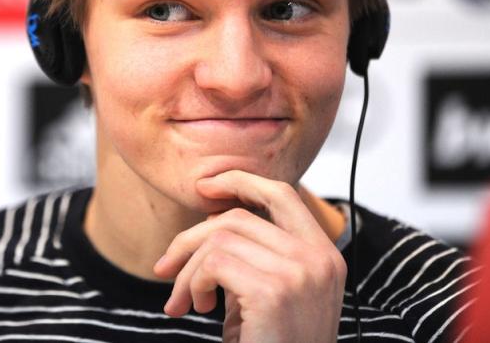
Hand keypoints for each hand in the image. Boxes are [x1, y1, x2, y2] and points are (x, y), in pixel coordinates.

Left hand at [152, 170, 346, 342]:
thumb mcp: (270, 294)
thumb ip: (253, 256)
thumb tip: (206, 224)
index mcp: (325, 255)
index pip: (282, 194)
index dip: (239, 181)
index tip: (204, 188)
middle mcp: (319, 259)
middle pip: (238, 215)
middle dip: (191, 236)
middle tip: (164, 266)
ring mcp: (300, 273)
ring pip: (219, 238)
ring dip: (187, 270)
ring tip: (183, 301)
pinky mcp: (274, 291)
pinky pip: (213, 264)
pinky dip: (193, 283)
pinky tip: (198, 308)